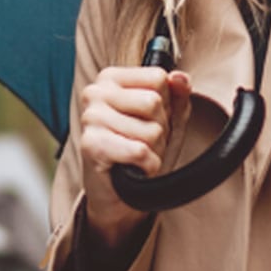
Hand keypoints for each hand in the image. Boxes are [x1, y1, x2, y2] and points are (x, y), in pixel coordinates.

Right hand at [77, 62, 191, 249]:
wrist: (118, 193)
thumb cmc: (139, 150)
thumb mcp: (166, 119)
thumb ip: (177, 95)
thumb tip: (180, 78)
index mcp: (111, 78)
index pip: (158, 77)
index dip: (166, 103)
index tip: (149, 119)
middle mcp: (95, 92)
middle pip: (154, 103)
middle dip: (160, 129)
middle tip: (144, 141)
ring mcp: (90, 118)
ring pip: (150, 130)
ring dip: (153, 150)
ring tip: (137, 155)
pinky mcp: (90, 145)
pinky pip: (139, 151)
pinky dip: (147, 165)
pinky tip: (134, 167)